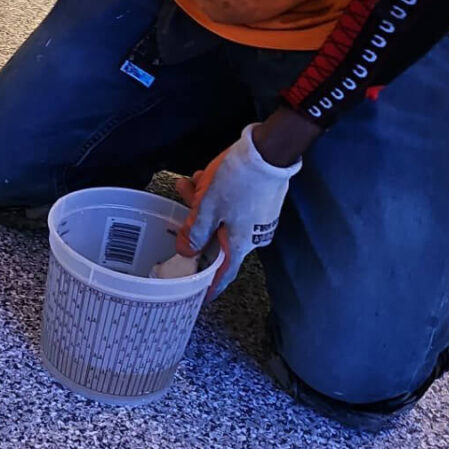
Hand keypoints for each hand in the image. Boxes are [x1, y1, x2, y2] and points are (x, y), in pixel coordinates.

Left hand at [174, 123, 301, 299]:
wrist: (268, 151)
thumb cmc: (239, 180)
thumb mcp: (207, 207)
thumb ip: (194, 233)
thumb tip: (186, 251)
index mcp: (239, 243)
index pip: (223, 273)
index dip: (211, 286)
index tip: (202, 297)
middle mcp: (251, 235)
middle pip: (215, 238)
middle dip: (194, 224)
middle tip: (180, 209)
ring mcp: (256, 218)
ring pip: (220, 216)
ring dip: (201, 203)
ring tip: (187, 184)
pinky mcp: (259, 202)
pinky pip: (230, 204)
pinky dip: (215, 195)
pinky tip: (202, 178)